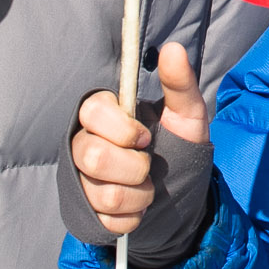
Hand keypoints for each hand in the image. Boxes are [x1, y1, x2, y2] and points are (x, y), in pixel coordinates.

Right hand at [72, 44, 209, 235]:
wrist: (181, 191)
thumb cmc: (178, 143)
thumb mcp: (187, 114)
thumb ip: (180, 84)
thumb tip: (174, 49)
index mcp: (104, 115)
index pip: (92, 112)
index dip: (122, 129)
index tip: (146, 137)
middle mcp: (85, 144)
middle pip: (92, 156)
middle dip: (134, 167)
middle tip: (148, 166)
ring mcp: (81, 180)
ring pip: (101, 193)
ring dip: (138, 195)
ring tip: (148, 188)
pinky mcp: (85, 211)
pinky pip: (105, 220)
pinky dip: (132, 217)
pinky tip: (139, 207)